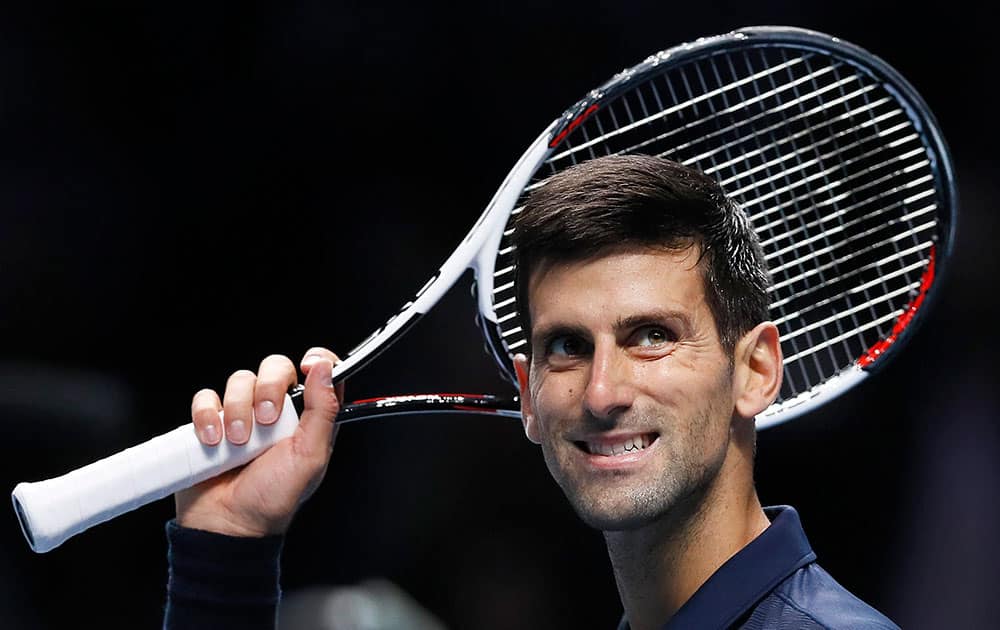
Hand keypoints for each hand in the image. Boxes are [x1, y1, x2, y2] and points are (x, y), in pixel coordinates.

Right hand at [174, 347, 344, 536]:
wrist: (228, 525)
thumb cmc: (272, 498)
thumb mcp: (309, 457)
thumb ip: (323, 411)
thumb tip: (326, 368)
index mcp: (307, 418)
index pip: (319, 372)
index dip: (316, 360)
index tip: (308, 364)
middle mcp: (277, 411)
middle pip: (275, 367)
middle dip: (268, 388)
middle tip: (266, 419)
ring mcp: (243, 414)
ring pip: (239, 380)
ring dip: (237, 409)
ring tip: (237, 443)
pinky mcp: (211, 421)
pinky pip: (206, 398)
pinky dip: (207, 415)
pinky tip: (213, 441)